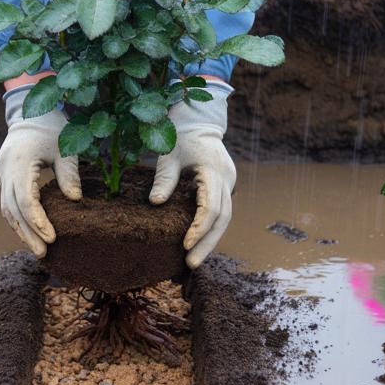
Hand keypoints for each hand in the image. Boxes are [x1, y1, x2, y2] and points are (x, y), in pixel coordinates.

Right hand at [0, 84, 81, 256]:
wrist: (29, 111)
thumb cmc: (51, 128)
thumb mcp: (65, 147)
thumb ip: (68, 173)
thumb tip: (75, 200)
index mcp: (19, 162)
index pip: (25, 199)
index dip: (37, 220)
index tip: (52, 237)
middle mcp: (5, 170)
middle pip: (12, 209)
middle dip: (28, 233)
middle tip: (43, 253)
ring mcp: (2, 174)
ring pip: (7, 209)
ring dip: (21, 230)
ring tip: (38, 249)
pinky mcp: (4, 177)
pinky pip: (8, 203)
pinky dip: (19, 220)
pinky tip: (31, 234)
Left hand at [150, 81, 235, 268]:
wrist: (199, 120)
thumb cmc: (181, 135)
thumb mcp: (169, 153)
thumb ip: (164, 178)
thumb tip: (154, 203)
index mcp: (214, 171)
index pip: (211, 208)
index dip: (199, 229)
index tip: (184, 245)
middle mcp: (227, 179)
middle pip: (223, 219)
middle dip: (207, 243)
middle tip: (190, 264)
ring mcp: (229, 183)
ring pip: (225, 218)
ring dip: (211, 240)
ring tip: (193, 260)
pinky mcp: (224, 186)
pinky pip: (221, 212)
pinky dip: (210, 228)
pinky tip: (198, 243)